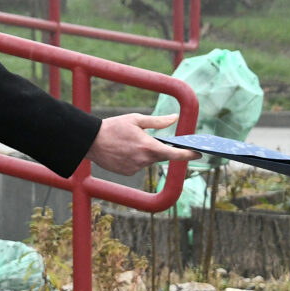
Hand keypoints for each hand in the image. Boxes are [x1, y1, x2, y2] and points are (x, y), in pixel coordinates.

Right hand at [85, 113, 199, 175]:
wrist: (90, 141)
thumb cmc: (114, 127)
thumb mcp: (136, 119)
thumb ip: (157, 121)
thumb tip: (174, 118)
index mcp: (148, 146)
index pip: (174, 153)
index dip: (188, 154)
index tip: (199, 154)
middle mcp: (144, 160)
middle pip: (162, 156)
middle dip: (162, 148)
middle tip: (154, 139)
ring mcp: (135, 168)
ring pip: (149, 160)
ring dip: (146, 152)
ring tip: (132, 142)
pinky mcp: (128, 172)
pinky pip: (138, 165)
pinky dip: (136, 158)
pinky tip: (125, 150)